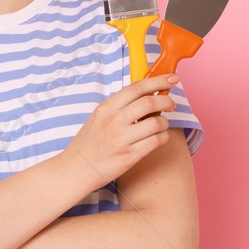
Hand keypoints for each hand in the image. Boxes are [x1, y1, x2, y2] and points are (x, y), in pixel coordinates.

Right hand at [59, 73, 180, 187]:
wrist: (76, 169)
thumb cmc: (89, 143)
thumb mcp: (99, 117)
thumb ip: (120, 106)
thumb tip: (147, 94)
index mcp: (106, 108)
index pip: (137, 87)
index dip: (158, 80)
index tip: (171, 79)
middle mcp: (114, 121)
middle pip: (150, 102)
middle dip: (167, 100)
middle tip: (171, 104)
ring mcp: (121, 139)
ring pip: (157, 122)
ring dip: (165, 122)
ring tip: (161, 125)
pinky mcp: (129, 156)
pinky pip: (156, 141)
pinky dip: (163, 137)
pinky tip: (158, 137)